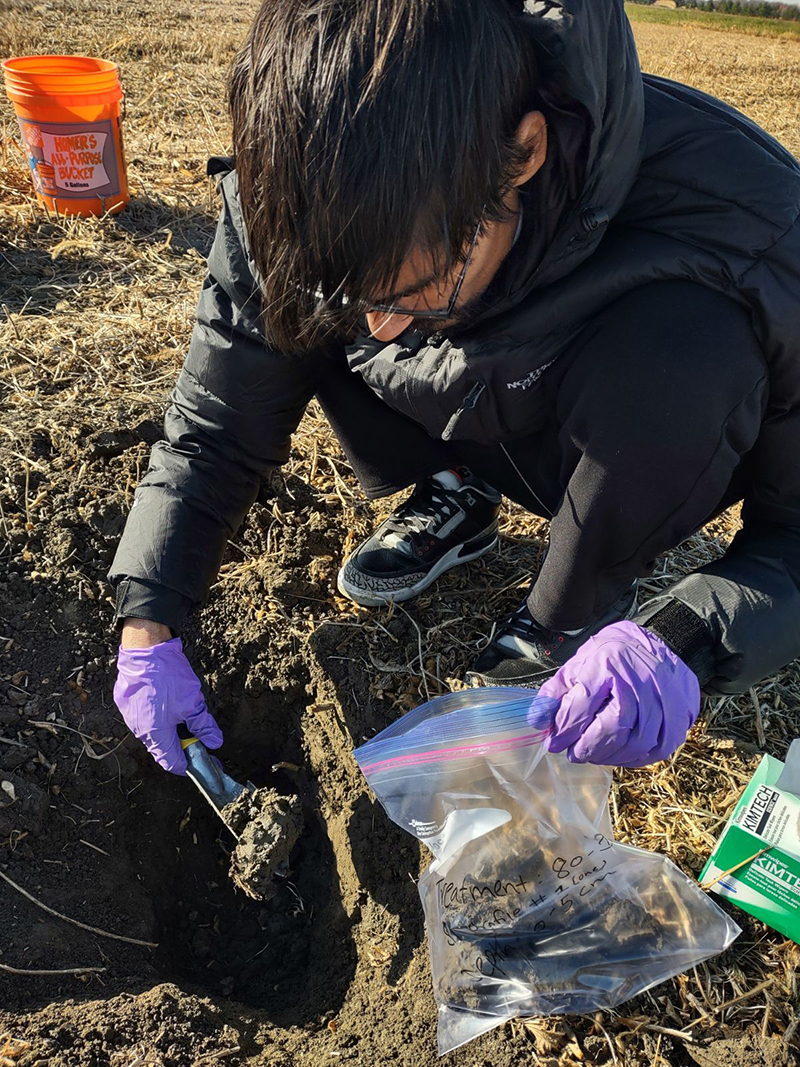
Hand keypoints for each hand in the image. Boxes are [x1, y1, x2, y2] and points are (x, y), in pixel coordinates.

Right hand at [114, 635, 222, 773]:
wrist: (144, 649)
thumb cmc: (167, 677)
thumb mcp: (192, 703)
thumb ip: (203, 726)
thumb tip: (215, 743)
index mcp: (155, 734)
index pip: (171, 762)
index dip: (188, 765)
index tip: (203, 762)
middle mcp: (139, 730)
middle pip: (162, 749)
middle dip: (181, 748)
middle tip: (198, 739)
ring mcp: (130, 716)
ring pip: (153, 733)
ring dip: (170, 732)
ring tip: (185, 719)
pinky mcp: (126, 703)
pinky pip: (145, 718)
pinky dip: (159, 718)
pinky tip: (169, 705)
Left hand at [537, 621, 699, 767]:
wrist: (657, 644)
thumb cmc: (613, 656)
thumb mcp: (579, 664)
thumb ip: (556, 692)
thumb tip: (537, 721)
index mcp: (608, 663)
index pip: (583, 704)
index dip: (565, 729)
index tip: (553, 743)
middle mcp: (639, 680)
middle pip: (614, 727)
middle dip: (588, 747)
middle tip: (574, 753)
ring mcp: (664, 698)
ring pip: (637, 742)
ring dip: (610, 756)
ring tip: (594, 754)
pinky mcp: (679, 715)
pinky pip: (658, 748)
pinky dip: (635, 758)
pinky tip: (619, 754)